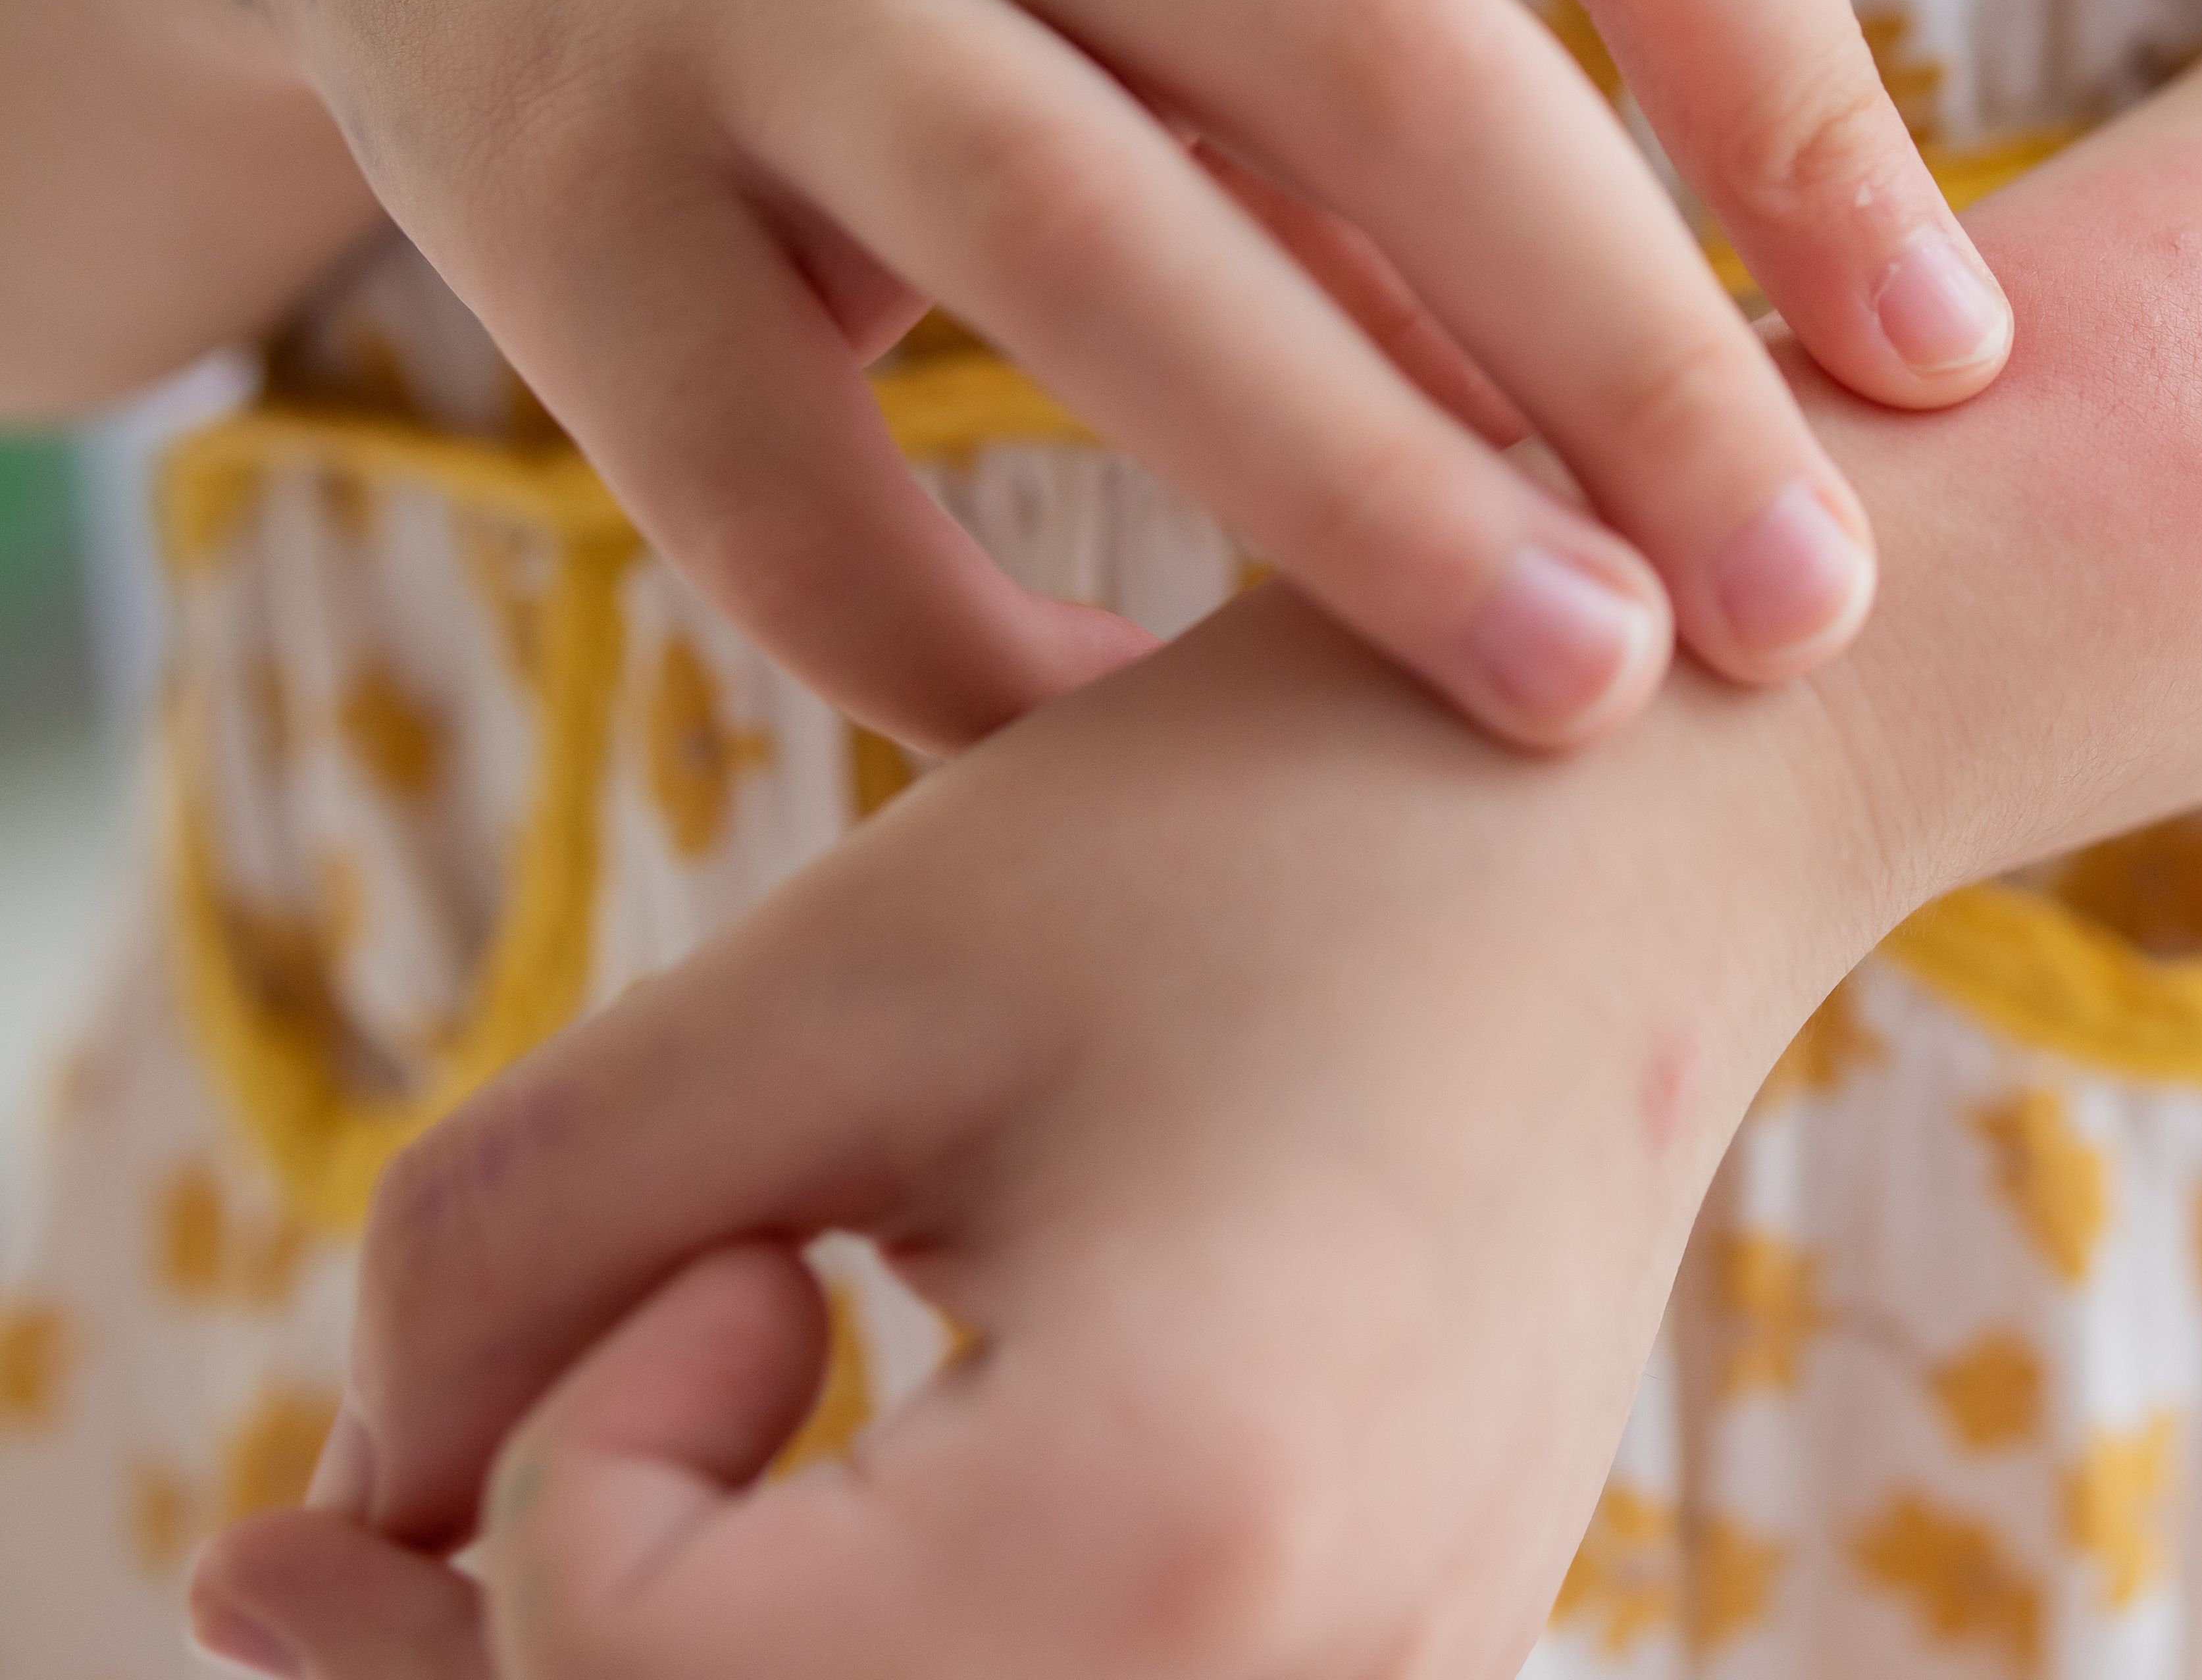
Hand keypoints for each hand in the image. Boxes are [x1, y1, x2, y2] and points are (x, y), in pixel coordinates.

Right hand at [107, 0, 2008, 749]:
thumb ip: (1417, 147)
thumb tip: (1691, 459)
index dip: (1810, 92)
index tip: (1951, 358)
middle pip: (1384, 52)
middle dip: (1631, 344)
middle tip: (1807, 609)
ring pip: (1092, 238)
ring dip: (1359, 489)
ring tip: (1578, 701)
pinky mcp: (547, 179)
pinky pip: (776, 484)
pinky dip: (961, 653)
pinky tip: (1107, 764)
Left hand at [185, 577, 1893, 1678]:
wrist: (1651, 807)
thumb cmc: (1260, 836)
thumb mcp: (832, 982)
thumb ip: (505, 1258)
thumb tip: (351, 1526)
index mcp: (1177, 1520)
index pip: (649, 1678)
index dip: (572, 1468)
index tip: (738, 1243)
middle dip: (539, 1659)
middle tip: (445, 1474)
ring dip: (698, 1677)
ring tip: (638, 1473)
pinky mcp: (1403, 1662)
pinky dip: (882, 1667)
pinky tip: (831, 1507)